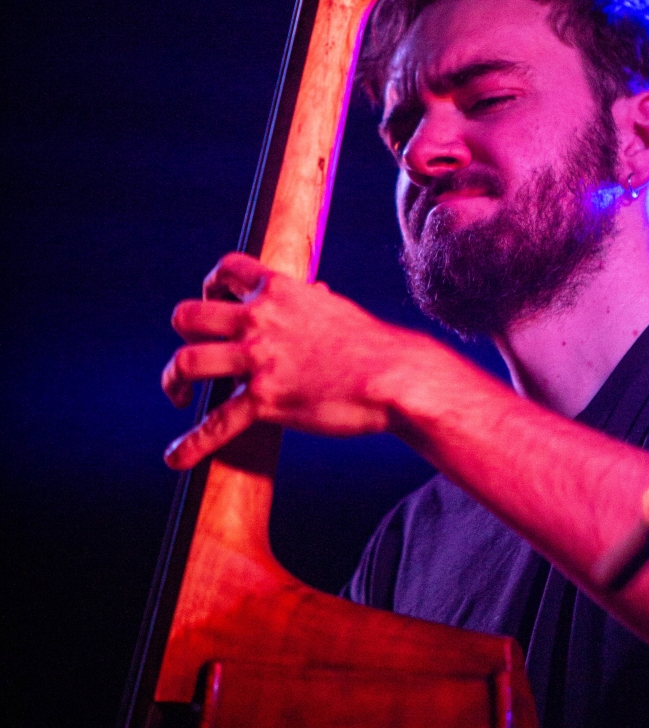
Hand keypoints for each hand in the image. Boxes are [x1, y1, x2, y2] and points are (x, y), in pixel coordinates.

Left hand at [161, 253, 403, 469]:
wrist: (394, 376)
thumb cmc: (372, 346)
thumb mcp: (336, 311)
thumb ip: (314, 303)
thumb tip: (317, 295)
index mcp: (279, 290)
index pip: (228, 269)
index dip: (211, 284)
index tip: (212, 301)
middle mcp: (261, 319)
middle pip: (189, 315)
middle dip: (185, 332)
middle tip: (197, 349)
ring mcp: (259, 359)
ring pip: (187, 361)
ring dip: (175, 380)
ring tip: (180, 394)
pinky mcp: (264, 400)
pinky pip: (214, 425)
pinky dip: (190, 445)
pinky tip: (175, 458)